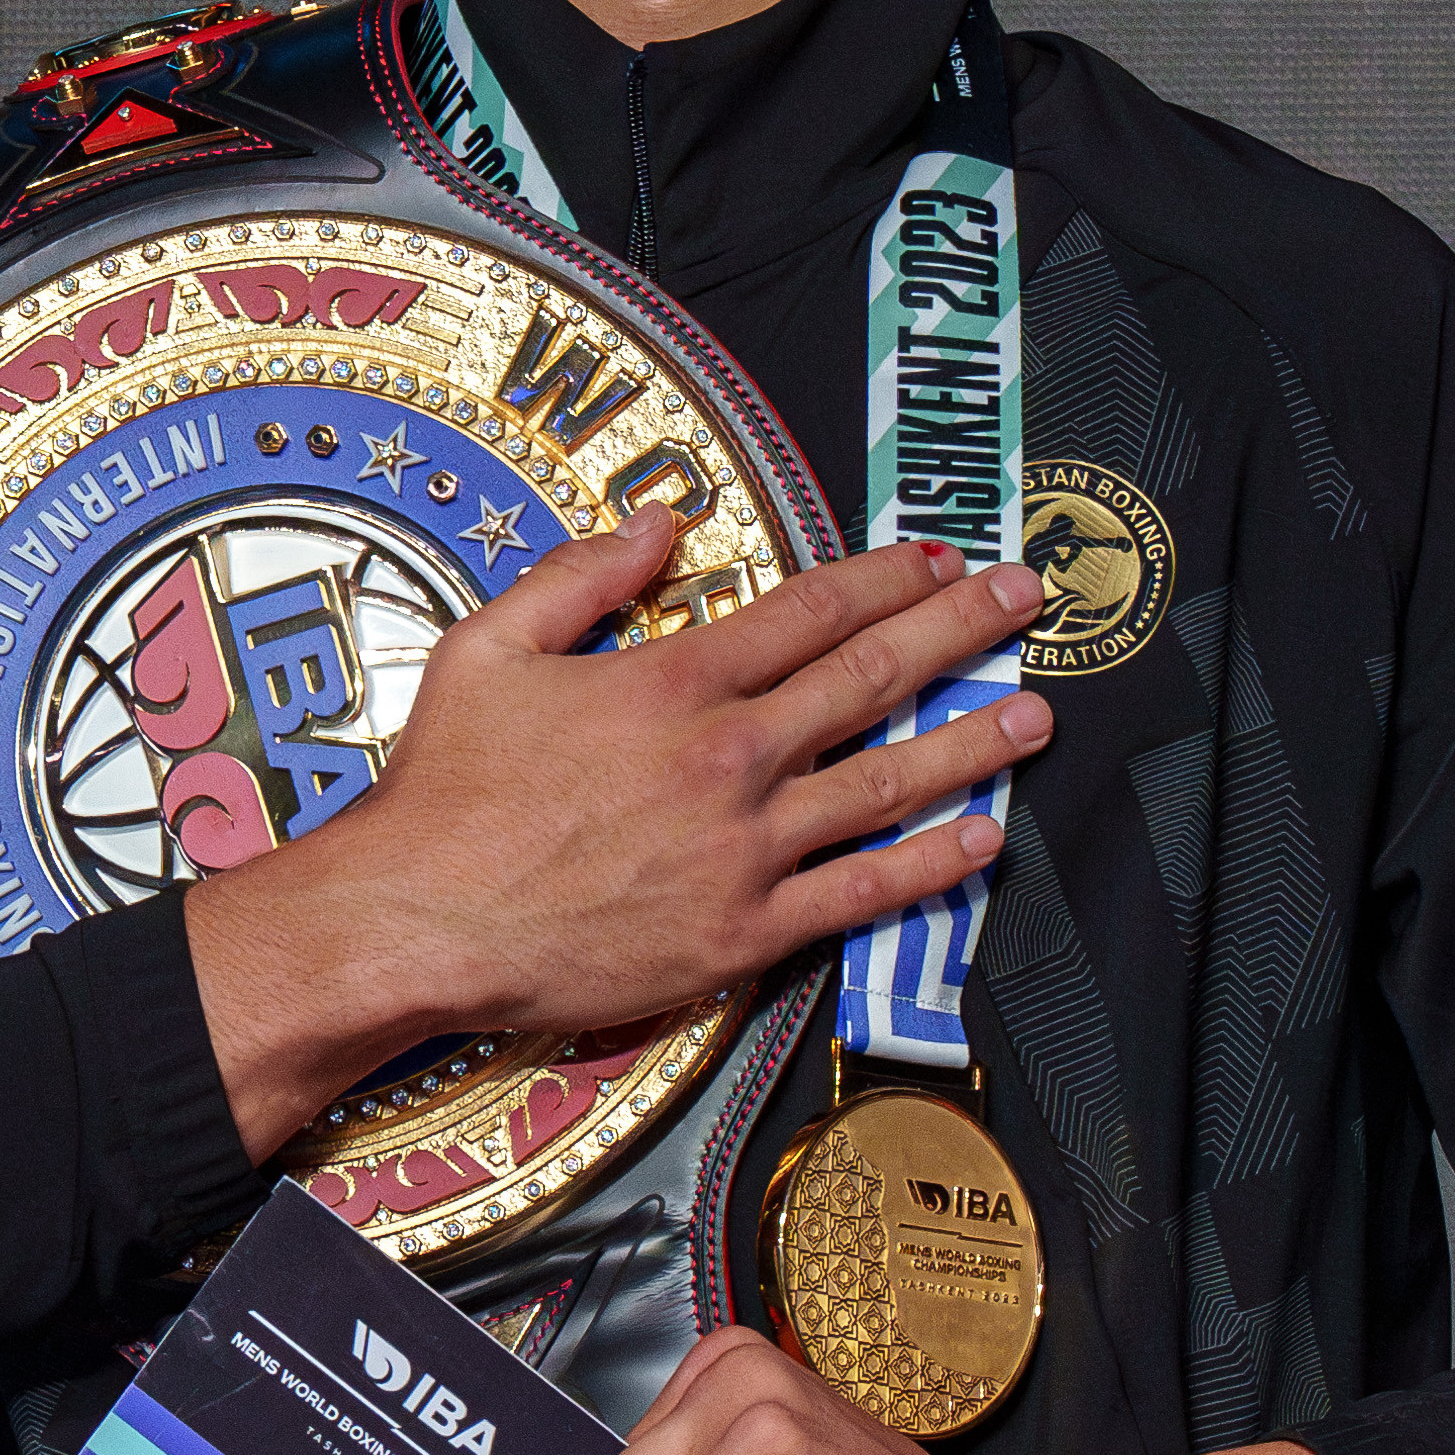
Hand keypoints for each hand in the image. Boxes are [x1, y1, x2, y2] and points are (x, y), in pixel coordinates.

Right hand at [186, 516, 1050, 1156]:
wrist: (419, 922)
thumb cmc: (445, 790)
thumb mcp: (489, 645)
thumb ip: (581, 577)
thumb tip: (661, 521)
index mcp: (674, 682)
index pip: (808, 612)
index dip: (885, 578)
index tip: (939, 559)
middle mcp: (728, 757)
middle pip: (871, 678)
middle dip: (959, 631)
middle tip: (1024, 599)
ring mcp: (745, 849)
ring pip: (888, 784)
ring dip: (973, 742)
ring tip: (1035, 714)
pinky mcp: (743, 932)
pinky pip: (860, 894)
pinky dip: (932, 866)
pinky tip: (984, 839)